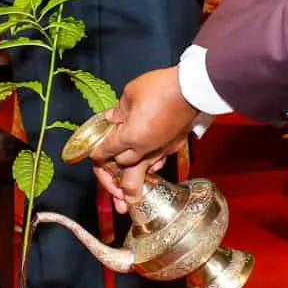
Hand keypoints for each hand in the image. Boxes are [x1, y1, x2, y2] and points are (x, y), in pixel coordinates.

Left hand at [87, 66, 200, 211]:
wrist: (193, 89)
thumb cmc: (161, 88)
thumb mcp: (131, 93)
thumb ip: (119, 110)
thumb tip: (112, 118)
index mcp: (129, 136)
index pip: (107, 150)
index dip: (98, 153)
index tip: (95, 153)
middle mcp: (144, 149)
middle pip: (123, 168)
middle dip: (112, 173)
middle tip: (107, 177)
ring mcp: (161, 149)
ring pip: (142, 172)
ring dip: (133, 182)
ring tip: (127, 199)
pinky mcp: (174, 146)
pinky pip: (158, 162)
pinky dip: (150, 167)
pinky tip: (148, 168)